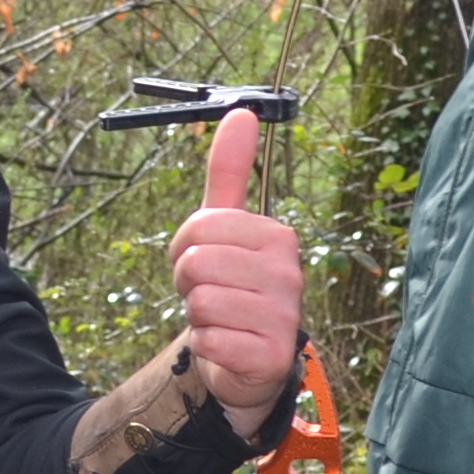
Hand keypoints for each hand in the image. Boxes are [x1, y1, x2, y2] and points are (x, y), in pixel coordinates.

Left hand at [172, 109, 306, 421]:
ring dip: (197, 316)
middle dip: (188, 283)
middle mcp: (289, 273)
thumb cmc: (233, 287)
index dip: (184, 248)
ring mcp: (285, 316)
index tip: (203, 263)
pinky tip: (227, 346)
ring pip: (199, 302)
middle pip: (195, 264)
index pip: (198, 227)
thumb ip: (228, 172)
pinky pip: (208, 340)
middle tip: (211, 294)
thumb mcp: (227, 229)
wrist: (248, 361)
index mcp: (278, 237)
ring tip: (220, 319)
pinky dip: (206, 346)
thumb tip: (241, 112)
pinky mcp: (272, 356)